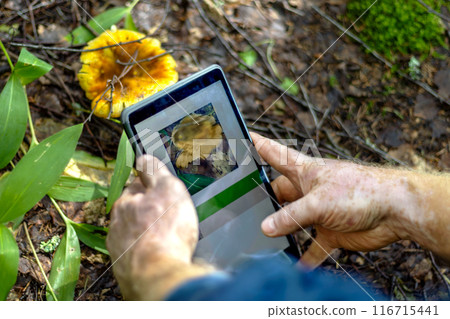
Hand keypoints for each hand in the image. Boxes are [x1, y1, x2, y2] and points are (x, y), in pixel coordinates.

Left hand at [107, 155, 209, 299]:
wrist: (157, 275)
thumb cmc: (165, 230)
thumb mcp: (167, 189)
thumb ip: (154, 171)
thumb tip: (143, 156)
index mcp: (125, 203)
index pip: (135, 186)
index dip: (151, 187)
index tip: (162, 191)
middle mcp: (116, 225)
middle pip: (132, 211)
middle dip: (146, 210)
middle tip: (167, 215)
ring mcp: (119, 248)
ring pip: (133, 233)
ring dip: (146, 232)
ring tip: (165, 236)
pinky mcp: (125, 268)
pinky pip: (137, 253)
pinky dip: (146, 251)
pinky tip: (159, 253)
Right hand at [251, 133, 425, 267]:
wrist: (395, 210)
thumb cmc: (360, 191)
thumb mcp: (318, 202)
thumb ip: (290, 216)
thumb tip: (266, 227)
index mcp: (304, 172)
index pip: (275, 154)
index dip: (259, 145)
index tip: (245, 137)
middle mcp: (308, 190)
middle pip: (279, 194)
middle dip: (265, 202)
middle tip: (245, 211)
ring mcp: (319, 211)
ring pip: (293, 221)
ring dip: (282, 231)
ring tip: (264, 242)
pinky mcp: (331, 231)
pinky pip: (314, 246)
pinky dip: (307, 256)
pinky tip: (298, 266)